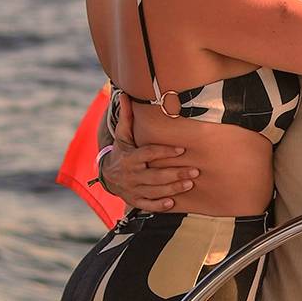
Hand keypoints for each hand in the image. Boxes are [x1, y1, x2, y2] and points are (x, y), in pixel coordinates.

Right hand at [103, 96, 197, 210]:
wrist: (107, 175)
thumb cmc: (121, 151)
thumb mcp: (122, 135)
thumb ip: (127, 117)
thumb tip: (125, 95)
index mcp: (130, 157)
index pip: (148, 154)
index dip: (165, 152)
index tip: (181, 149)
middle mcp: (131, 174)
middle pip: (155, 176)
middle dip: (175, 174)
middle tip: (195, 170)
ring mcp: (133, 189)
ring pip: (154, 190)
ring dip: (173, 188)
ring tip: (190, 182)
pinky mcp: (134, 200)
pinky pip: (147, 204)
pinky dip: (159, 205)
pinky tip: (172, 202)